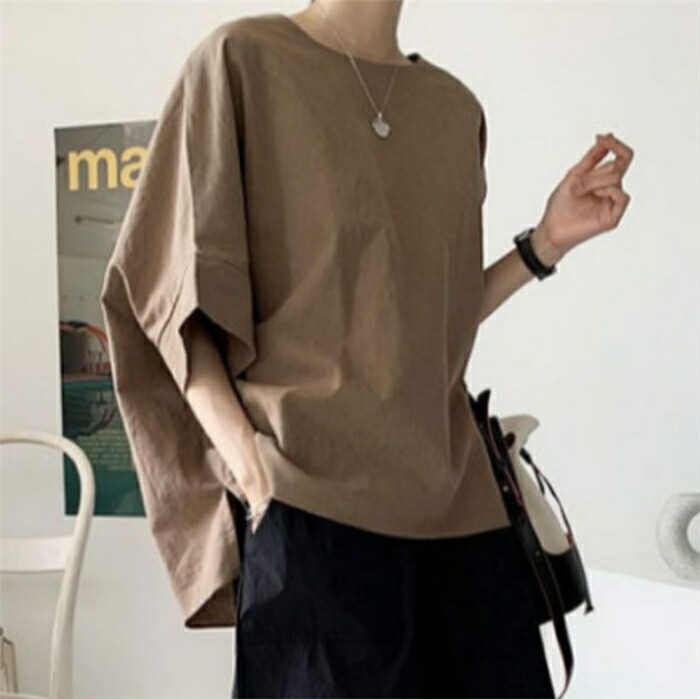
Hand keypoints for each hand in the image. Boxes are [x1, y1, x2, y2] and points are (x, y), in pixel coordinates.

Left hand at [532, 132, 633, 263]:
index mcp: (603, 180)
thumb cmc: (560, 206)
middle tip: (575, 185)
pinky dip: (608, 192)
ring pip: (616, 179)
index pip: (622, 157)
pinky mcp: (614, 216)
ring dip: (593, 182)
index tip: (601, 137)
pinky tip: (594, 197)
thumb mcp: (573, 176)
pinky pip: (622, 196)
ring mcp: (613, 203)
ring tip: (578, 193)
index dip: (615, 145)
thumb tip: (606, 137)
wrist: (550, 229)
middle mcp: (611, 190)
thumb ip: (591, 158)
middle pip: (616, 167)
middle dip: (592, 173)